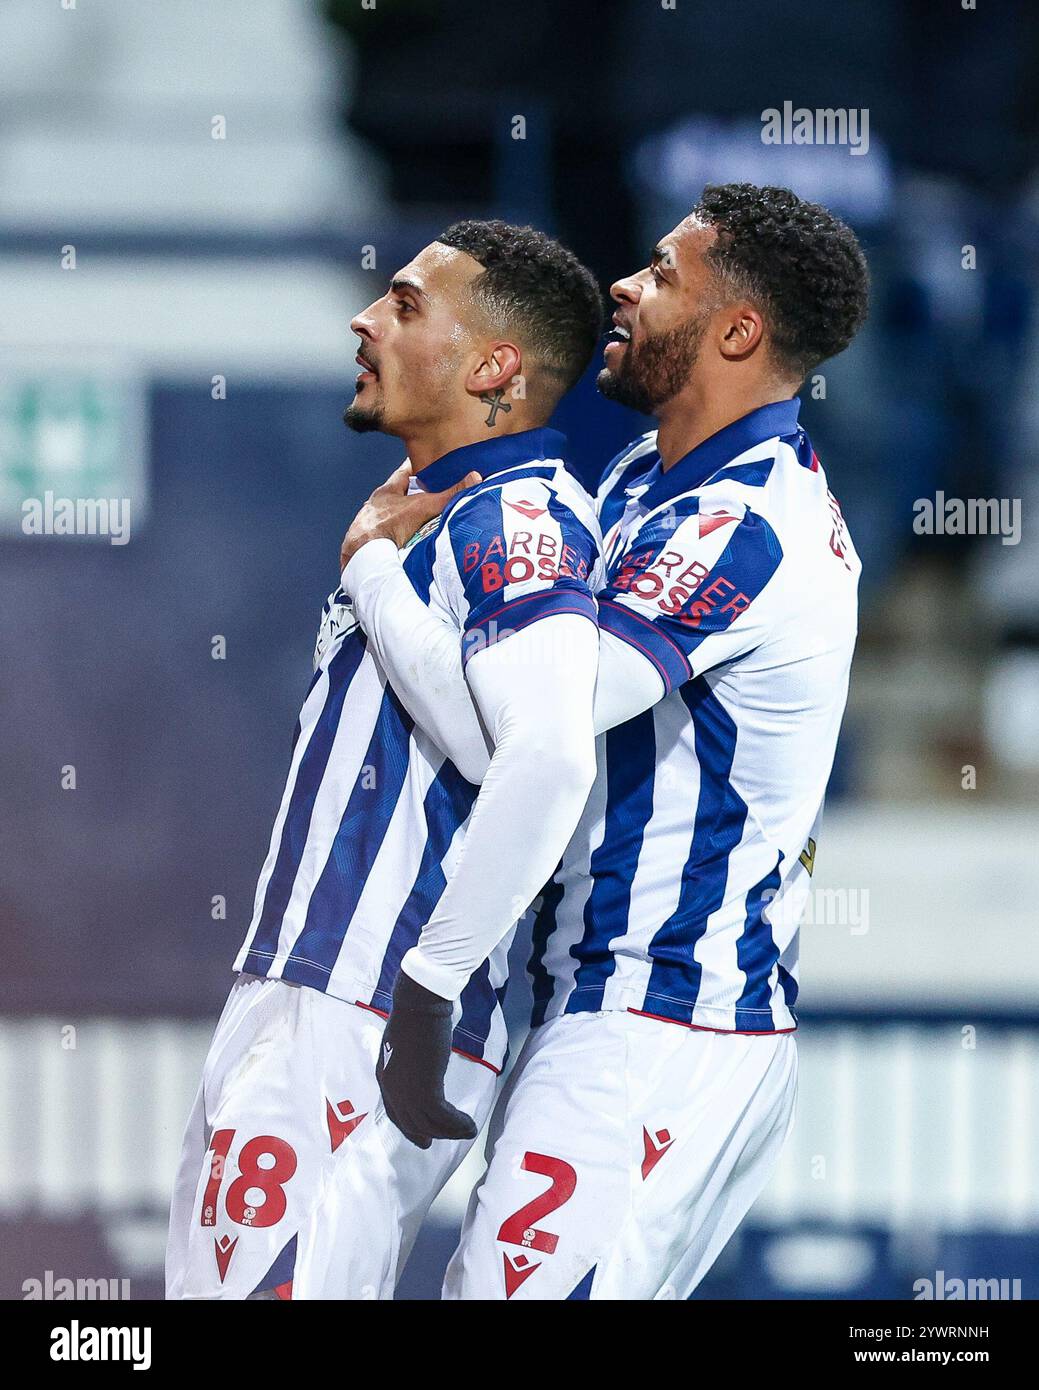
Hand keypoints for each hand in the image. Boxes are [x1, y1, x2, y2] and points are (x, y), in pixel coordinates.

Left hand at [340, 461, 480, 571]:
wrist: (364, 554)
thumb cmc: (387, 525)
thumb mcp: (422, 507)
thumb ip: (448, 495)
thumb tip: (474, 477)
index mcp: (386, 493)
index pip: (403, 473)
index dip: (417, 468)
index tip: (428, 464)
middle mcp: (376, 507)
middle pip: (398, 497)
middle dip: (413, 497)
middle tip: (431, 497)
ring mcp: (371, 526)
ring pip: (391, 518)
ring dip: (405, 521)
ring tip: (422, 525)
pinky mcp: (368, 546)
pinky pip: (385, 539)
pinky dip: (396, 541)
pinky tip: (406, 547)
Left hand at [375, 969, 477, 1149]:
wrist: (418, 1005)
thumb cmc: (413, 1014)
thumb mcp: (403, 1042)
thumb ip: (408, 1059)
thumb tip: (421, 1065)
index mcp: (384, 1074)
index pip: (394, 1110)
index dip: (408, 1126)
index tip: (421, 1136)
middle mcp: (392, 1088)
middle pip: (410, 1122)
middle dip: (426, 1134)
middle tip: (439, 1142)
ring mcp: (407, 1091)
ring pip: (428, 1124)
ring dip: (449, 1131)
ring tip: (467, 1131)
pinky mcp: (426, 1089)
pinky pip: (443, 1117)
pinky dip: (457, 1124)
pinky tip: (469, 1124)